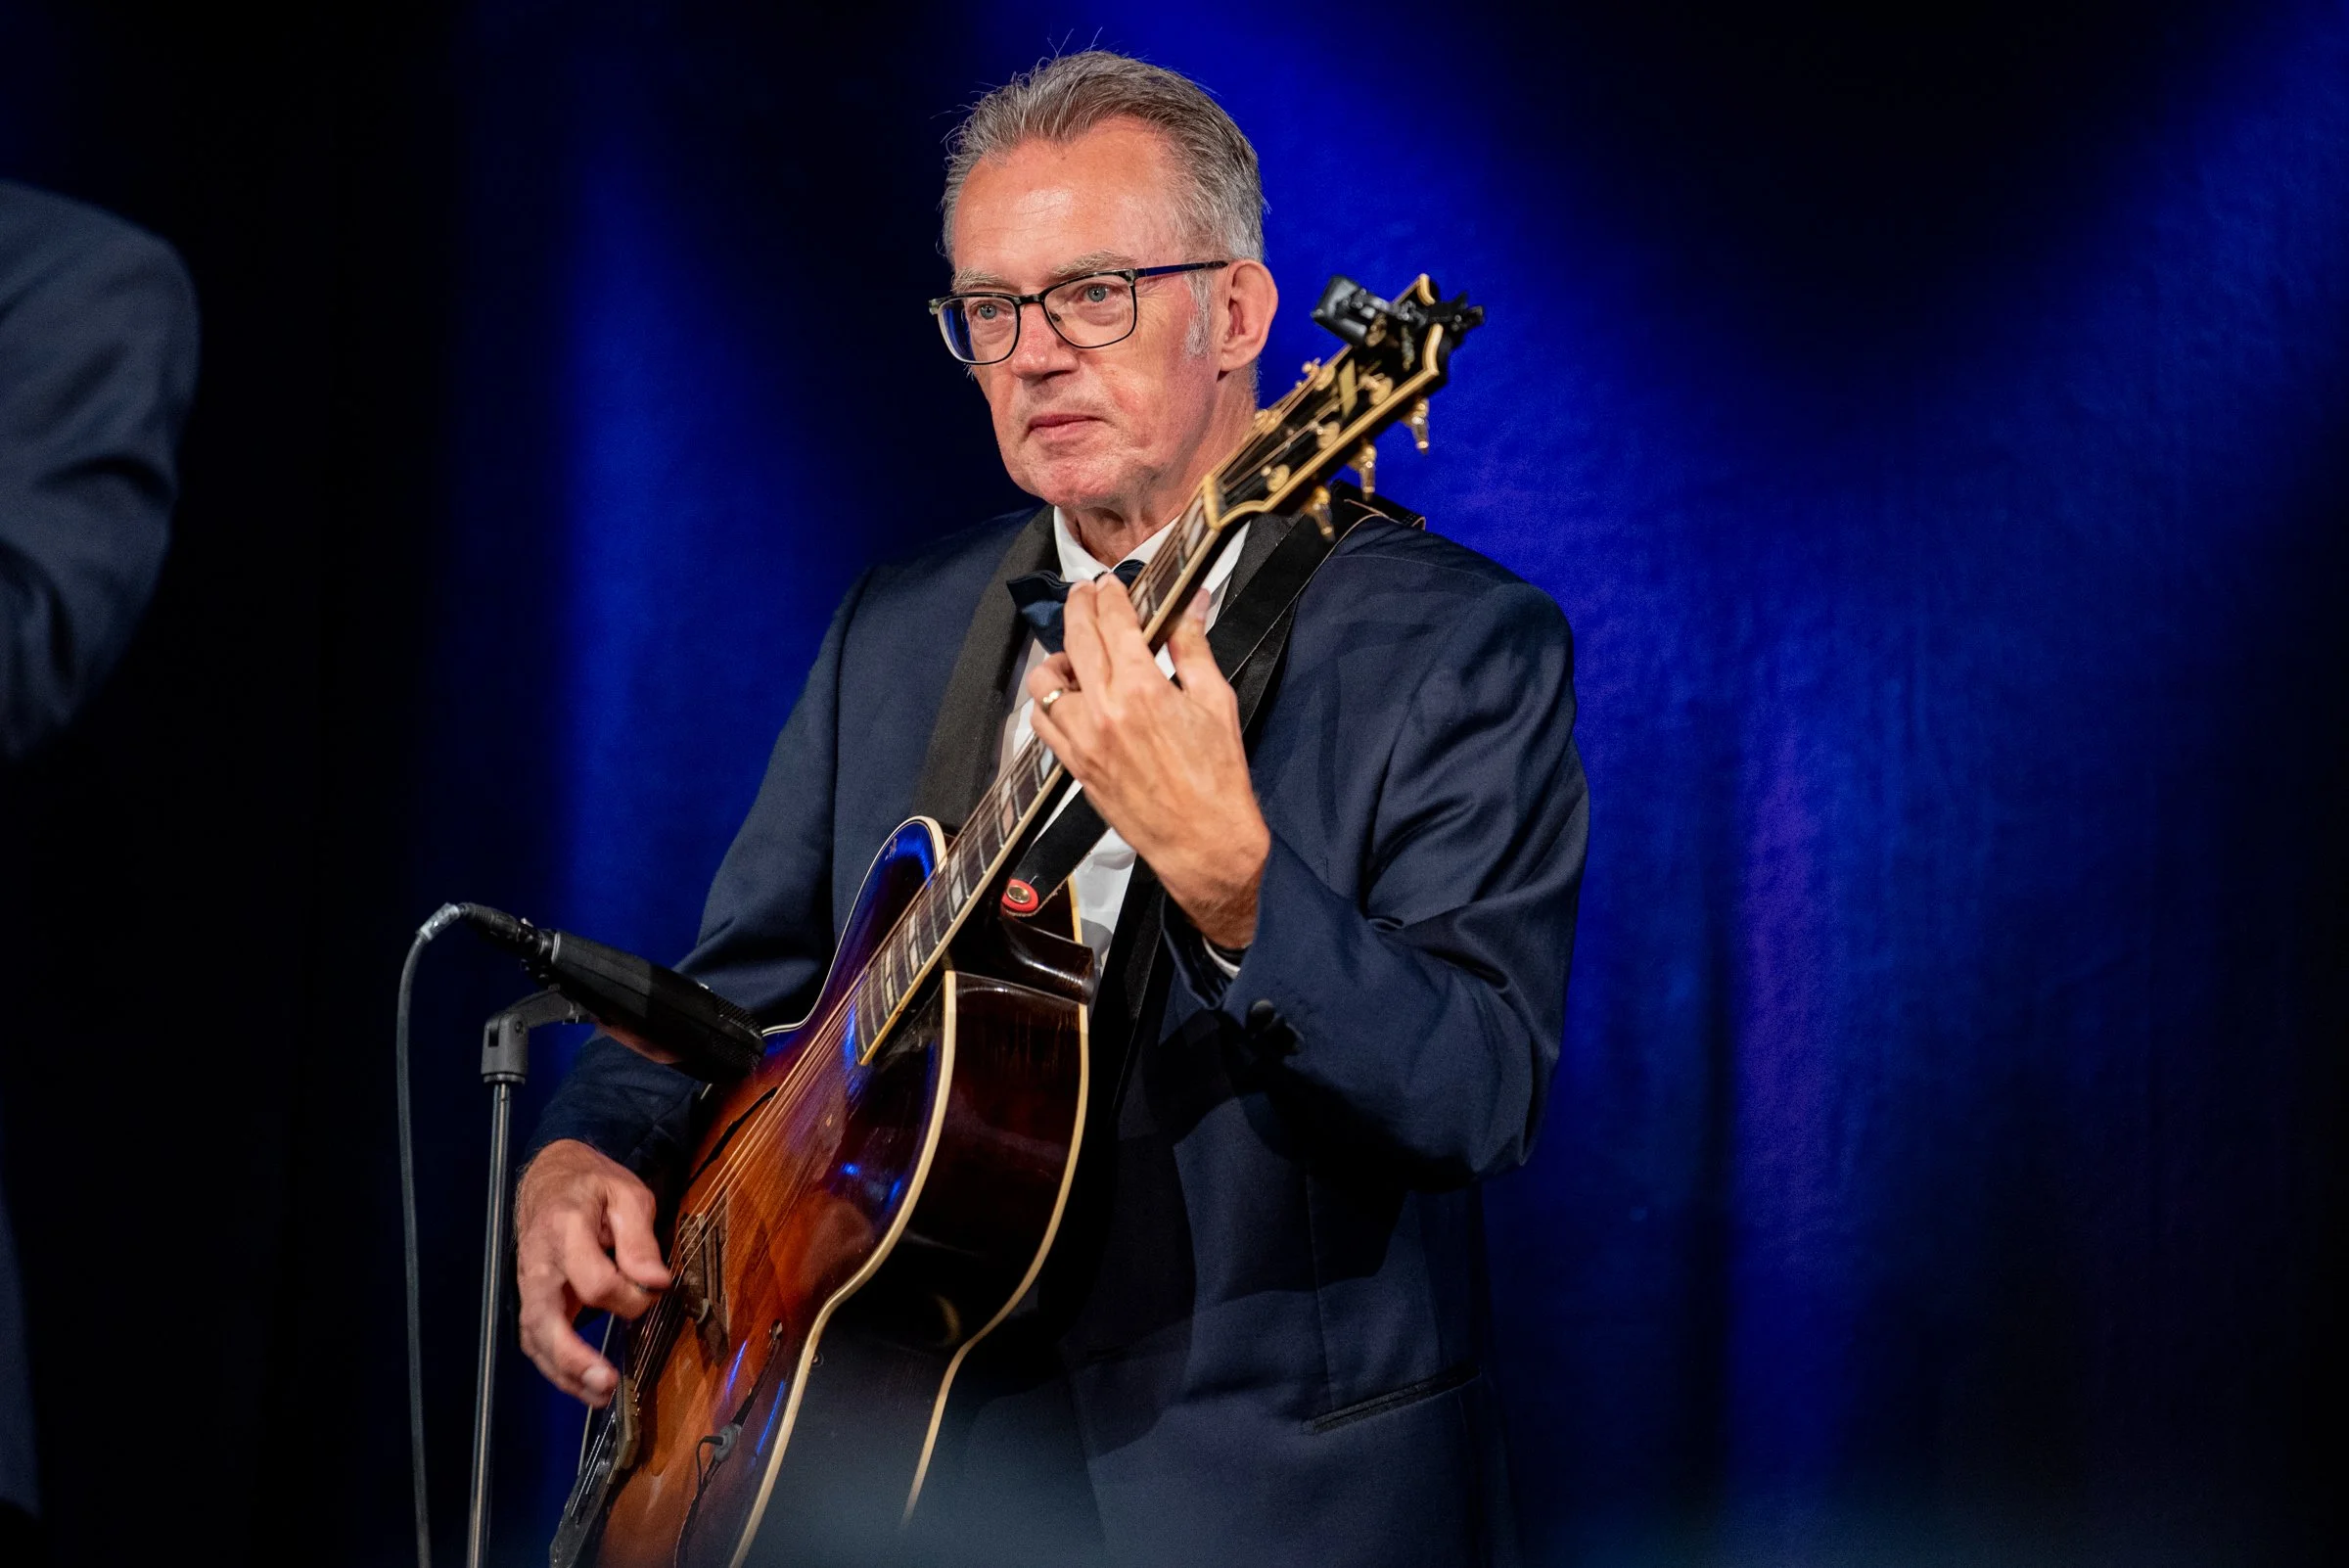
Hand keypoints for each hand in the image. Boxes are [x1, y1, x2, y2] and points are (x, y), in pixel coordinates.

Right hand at [514, 1138, 671, 1406]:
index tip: (657, 1289)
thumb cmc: (594, 1187)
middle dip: (573, 1358)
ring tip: (600, 1395)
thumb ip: (640, 1239)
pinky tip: (584, 1386)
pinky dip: (556, 1369)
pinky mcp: (531, 1301)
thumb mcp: (627, 1194)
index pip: (594, 1280)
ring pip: (535, 1338)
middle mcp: (539, 1264)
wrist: (551, 1181)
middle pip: (545, 1320)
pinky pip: (536, 1341)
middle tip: (607, 1383)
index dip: (629, 1295)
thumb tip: (655, 1283)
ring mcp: (529, 1285)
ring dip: (564, 1374)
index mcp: (565, 1229)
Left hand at [1026, 576, 1269, 946]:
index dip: (1109, 595)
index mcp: (1142, 689)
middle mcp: (1103, 710)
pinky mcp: (1074, 766)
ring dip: (1058, 658)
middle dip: (1079, 607)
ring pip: (1045, 682)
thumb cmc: (1218, 775)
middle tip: (1086, 595)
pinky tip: (1068, 697)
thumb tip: (1192, 603)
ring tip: (1076, 655)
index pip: (1113, 623)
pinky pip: (1043, 723)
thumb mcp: (1215, 702)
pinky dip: (1049, 702)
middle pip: (1076, 639)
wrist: (1202, 841)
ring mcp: (1082, 740)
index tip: (1110, 583)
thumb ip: (1193, 648)